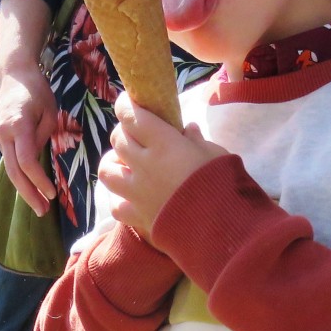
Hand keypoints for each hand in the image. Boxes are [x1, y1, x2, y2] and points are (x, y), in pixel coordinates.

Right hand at [0, 61, 57, 216]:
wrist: (14, 74)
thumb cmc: (36, 89)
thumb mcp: (49, 110)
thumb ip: (44, 136)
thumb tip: (40, 158)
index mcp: (17, 126)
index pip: (26, 161)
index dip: (38, 180)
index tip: (51, 193)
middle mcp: (4, 135)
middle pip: (14, 172)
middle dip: (28, 193)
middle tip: (43, 210)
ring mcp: (0, 137)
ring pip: (10, 169)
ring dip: (24, 189)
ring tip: (39, 205)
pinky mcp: (2, 138)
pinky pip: (11, 161)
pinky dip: (21, 176)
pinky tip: (32, 188)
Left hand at [96, 94, 225, 237]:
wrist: (221, 228)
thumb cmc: (224, 183)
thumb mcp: (215, 153)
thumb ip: (196, 140)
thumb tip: (187, 129)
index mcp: (163, 143)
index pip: (132, 116)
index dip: (125, 105)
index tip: (128, 102)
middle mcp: (143, 165)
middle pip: (118, 140)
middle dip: (123, 132)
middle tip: (133, 133)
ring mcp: (136, 193)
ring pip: (107, 171)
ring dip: (113, 162)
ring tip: (124, 163)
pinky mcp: (137, 218)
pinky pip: (115, 204)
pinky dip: (118, 197)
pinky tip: (128, 195)